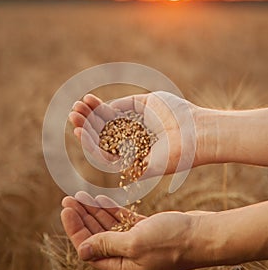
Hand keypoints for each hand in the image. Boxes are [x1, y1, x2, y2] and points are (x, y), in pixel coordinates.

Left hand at [61, 191, 200, 269]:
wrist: (202, 235)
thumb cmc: (171, 241)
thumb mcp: (134, 243)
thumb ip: (106, 244)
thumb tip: (82, 250)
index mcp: (121, 267)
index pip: (88, 248)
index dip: (75, 228)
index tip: (66, 208)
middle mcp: (127, 257)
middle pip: (96, 236)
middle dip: (81, 217)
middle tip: (68, 199)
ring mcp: (137, 243)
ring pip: (108, 226)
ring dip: (94, 211)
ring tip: (80, 196)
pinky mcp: (146, 231)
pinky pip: (122, 221)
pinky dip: (111, 210)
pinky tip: (101, 199)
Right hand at [69, 92, 202, 177]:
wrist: (196, 130)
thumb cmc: (176, 112)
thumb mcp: (146, 101)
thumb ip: (124, 105)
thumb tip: (104, 107)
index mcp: (135, 127)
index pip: (109, 120)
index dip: (96, 110)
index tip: (84, 100)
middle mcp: (131, 143)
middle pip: (102, 134)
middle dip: (87, 121)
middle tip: (73, 110)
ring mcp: (131, 156)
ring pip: (101, 147)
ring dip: (85, 133)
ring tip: (74, 119)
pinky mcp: (133, 169)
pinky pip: (108, 160)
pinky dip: (93, 147)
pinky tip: (84, 133)